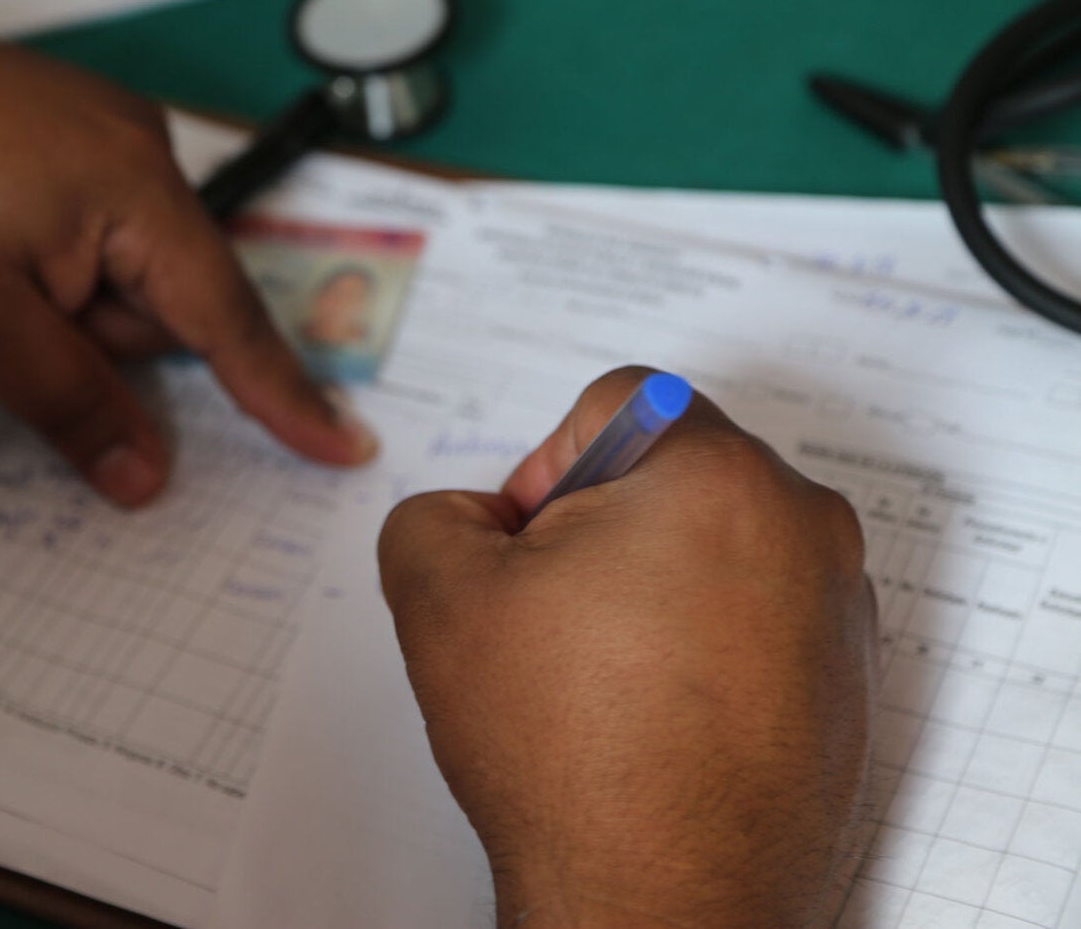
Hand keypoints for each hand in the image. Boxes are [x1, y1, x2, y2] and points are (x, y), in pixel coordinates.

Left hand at [0, 0, 375, 506]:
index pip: (229, 317)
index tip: (345, 449)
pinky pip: (90, 221)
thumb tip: (147, 481)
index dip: (284, 396)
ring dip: (69, 297)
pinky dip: (52, 257)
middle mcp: (137, 145)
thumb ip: (76, 404)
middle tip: (11, 322)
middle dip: (103, 332)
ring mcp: (94, 125)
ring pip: (121, 261)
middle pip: (167, 292)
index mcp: (138, 189)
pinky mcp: (56, 123)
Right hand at [379, 367, 876, 927]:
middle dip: (600, 525)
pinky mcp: (848, 681)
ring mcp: (838, 608)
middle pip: (674, 471)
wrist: (658, 905)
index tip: (527, 543)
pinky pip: (761, 617)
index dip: (546, 464)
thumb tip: (471, 519)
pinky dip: (704, 641)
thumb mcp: (438, 596)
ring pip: (718, 546)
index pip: (617, 403)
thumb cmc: (570, 754)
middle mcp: (802, 526)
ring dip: (654, 584)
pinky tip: (653, 711)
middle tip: (555, 610)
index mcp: (716, 475)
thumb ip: (433, 513)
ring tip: (603, 672)